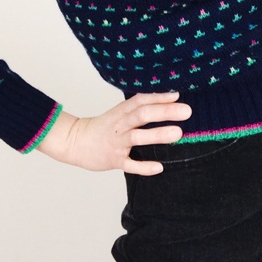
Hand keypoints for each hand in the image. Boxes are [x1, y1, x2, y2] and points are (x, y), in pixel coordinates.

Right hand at [36, 92, 191, 175]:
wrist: (75, 142)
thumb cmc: (104, 127)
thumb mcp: (119, 113)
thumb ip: (139, 108)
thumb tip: (168, 101)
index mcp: (122, 111)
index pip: (141, 100)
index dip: (159, 96)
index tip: (177, 94)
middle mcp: (120, 125)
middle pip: (143, 115)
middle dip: (165, 112)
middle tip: (186, 111)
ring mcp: (117, 143)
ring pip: (138, 137)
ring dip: (158, 134)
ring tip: (178, 133)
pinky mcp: (114, 160)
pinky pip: (130, 164)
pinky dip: (144, 166)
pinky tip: (159, 167)